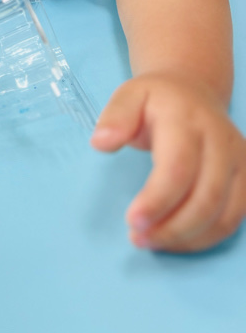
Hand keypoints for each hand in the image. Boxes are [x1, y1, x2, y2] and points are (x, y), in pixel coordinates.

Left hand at [91, 73, 245, 251]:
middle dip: (172, 227)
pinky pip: (233, 219)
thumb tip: (100, 143)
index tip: (132, 220)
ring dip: (188, 238)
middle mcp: (221, 141)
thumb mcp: (129, 95)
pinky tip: (176, 240)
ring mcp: (239, 161)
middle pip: (206, 198)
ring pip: (224, 215)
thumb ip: (115, 117)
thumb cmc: (156, 100)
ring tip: (152, 241)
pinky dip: (205, 238)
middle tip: (138, 238)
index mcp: (188, 119)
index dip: (157, 200)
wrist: (193, 90)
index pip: (178, 168)